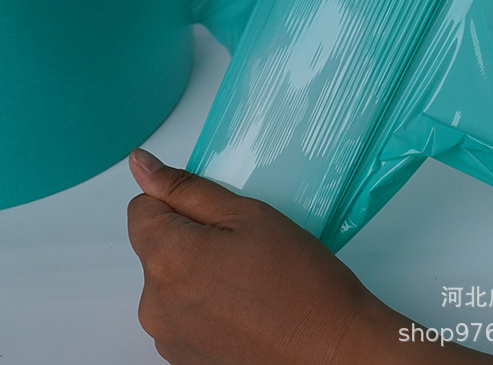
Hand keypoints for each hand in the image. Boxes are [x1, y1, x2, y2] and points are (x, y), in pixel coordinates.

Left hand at [127, 150, 492, 364]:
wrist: (340, 357)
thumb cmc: (306, 280)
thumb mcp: (252, 216)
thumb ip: (191, 187)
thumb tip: (142, 159)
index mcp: (168, 261)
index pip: (143, 207)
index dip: (183, 195)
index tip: (223, 199)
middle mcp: (158, 306)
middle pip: (160, 245)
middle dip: (197, 231)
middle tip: (257, 232)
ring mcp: (174, 343)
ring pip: (177, 281)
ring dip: (209, 266)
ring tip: (268, 266)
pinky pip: (192, 317)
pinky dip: (219, 301)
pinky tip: (265, 300)